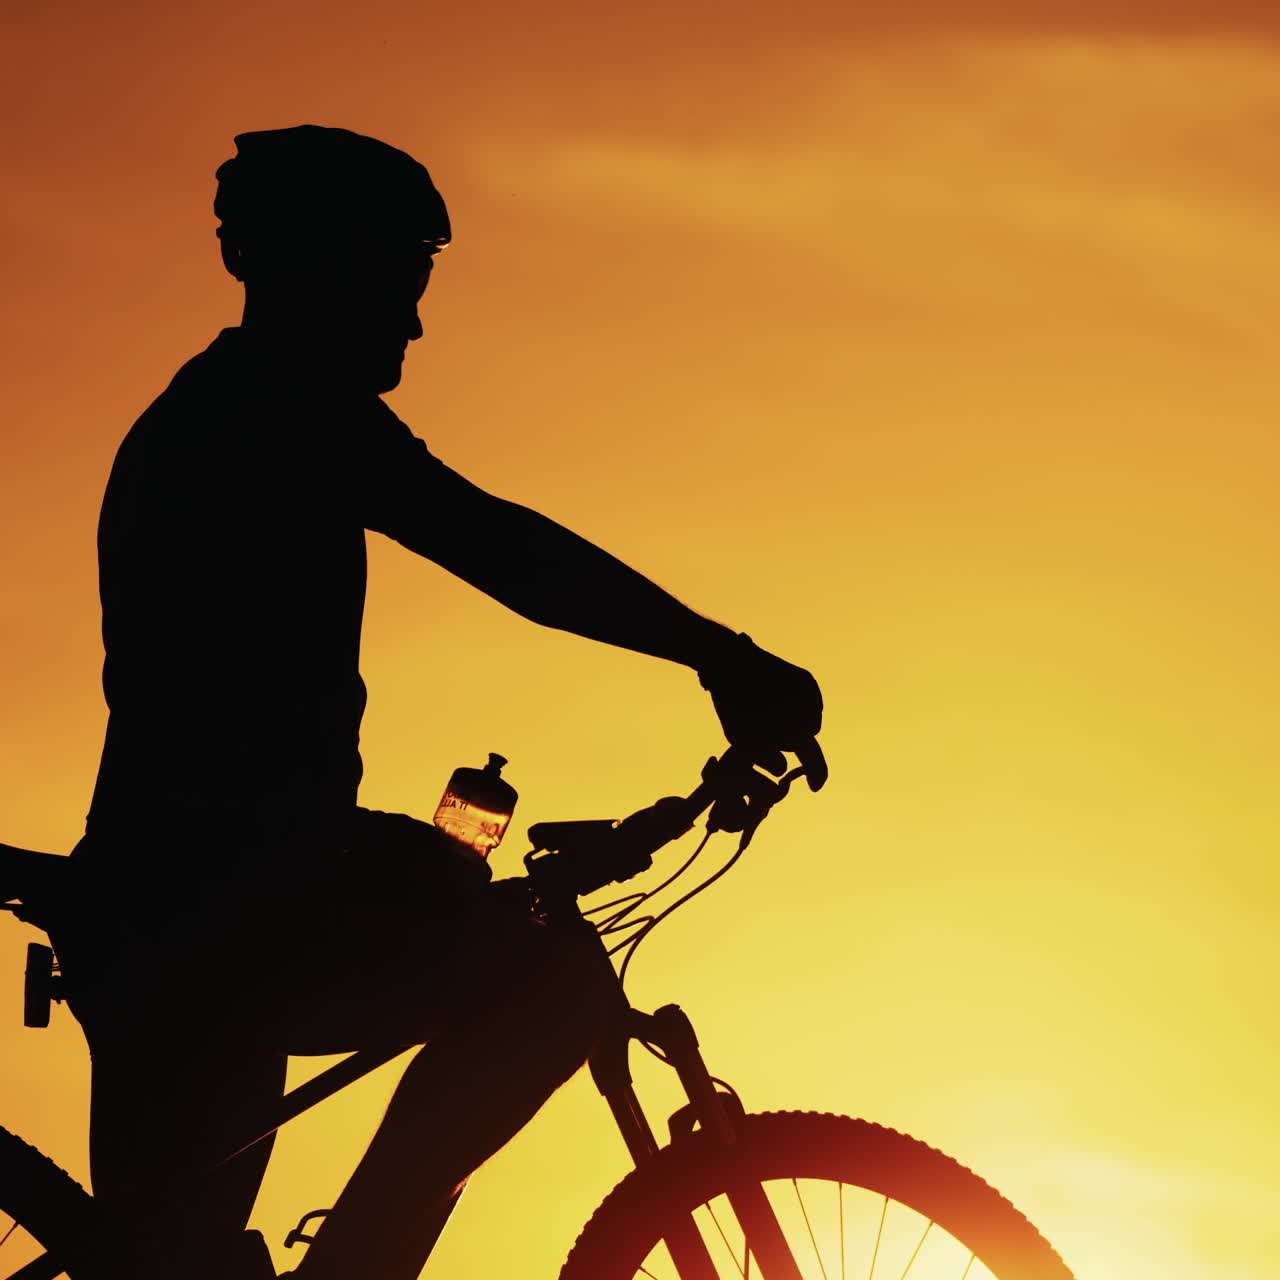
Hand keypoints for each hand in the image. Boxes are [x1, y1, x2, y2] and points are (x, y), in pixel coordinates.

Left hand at [698, 634, 827, 789]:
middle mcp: (808, 713)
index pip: (810, 763)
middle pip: (804, 741)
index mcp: (793, 731)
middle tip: (762, 724)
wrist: (731, 661)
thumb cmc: (733, 705)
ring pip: (808, 722)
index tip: (815, 787)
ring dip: (793, 723)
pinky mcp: (808, 681)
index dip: (815, 777)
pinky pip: (810, 704)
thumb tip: (785, 767)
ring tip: (766, 709)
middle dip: (789, 740)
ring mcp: (810, 695)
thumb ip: (767, 760)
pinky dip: (798, 706)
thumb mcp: (741, 741)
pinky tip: (778, 697)